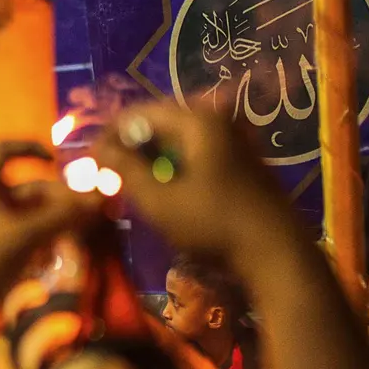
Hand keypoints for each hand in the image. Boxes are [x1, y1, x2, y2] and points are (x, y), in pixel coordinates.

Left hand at [0, 141, 101, 323]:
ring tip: (83, 235)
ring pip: (29, 219)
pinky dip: (44, 244)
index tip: (57, 158)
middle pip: (27, 190)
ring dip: (56, 223)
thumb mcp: (20, 238)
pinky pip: (24, 243)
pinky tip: (61, 257)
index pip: (2, 152)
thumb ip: (62, 217)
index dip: (29, 148)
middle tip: (93, 214)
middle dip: (59, 199)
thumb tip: (100, 199)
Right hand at [92, 104, 289, 256]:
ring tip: (131, 181)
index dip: (110, 134)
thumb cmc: (213, 225)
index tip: (92, 160)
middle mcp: (218, 120)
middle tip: (108, 171)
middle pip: (161, 121)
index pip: (139, 113)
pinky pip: (197, 151)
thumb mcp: (160, 201)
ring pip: (179, 138)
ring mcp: (234, 139)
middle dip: (130, 144)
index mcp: (198, 121)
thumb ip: (125, 170)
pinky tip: (163, 186)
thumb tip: (98, 149)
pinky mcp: (241, 161)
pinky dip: (174, 163)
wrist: (277, 255)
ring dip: (151, 155)